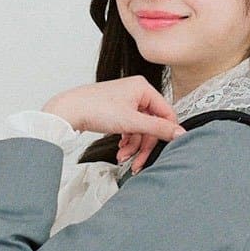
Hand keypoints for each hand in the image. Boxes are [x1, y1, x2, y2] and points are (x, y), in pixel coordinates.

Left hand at [43, 76, 185, 174]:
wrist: (70, 110)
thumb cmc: (95, 109)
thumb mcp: (132, 122)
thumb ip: (158, 128)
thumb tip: (180, 133)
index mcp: (143, 88)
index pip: (166, 113)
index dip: (165, 133)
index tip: (165, 149)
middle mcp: (137, 92)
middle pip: (152, 125)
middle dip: (144, 145)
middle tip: (138, 162)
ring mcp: (127, 102)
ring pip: (140, 130)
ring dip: (133, 147)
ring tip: (123, 157)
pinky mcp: (118, 111)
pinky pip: (130, 129)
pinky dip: (126, 141)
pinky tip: (120, 150)